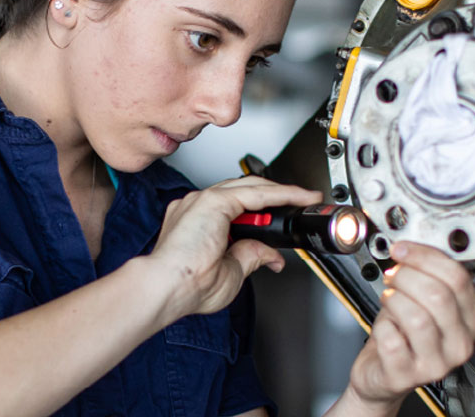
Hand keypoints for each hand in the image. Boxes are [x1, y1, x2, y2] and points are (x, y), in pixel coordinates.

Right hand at [150, 176, 321, 320]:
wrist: (168, 287)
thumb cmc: (188, 286)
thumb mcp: (231, 272)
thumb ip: (250, 256)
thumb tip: (270, 255)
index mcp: (196, 222)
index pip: (235, 207)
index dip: (260, 211)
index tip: (279, 219)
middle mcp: (197, 206)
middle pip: (244, 191)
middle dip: (275, 196)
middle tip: (300, 203)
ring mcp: (203, 200)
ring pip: (251, 187)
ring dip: (281, 192)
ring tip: (305, 198)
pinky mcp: (213, 200)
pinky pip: (255, 192)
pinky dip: (279, 194)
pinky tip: (297, 197)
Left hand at [341, 242, 474, 414]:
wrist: (382, 371)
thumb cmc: (402, 333)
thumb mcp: (421, 301)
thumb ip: (426, 275)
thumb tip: (413, 246)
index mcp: (470, 320)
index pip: (458, 279)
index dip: (425, 257)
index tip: (404, 249)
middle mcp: (459, 344)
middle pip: (438, 295)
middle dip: (407, 276)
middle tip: (393, 275)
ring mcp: (436, 363)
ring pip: (417, 317)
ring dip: (395, 300)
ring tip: (389, 299)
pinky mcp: (407, 376)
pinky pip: (392, 340)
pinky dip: (381, 326)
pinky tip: (385, 327)